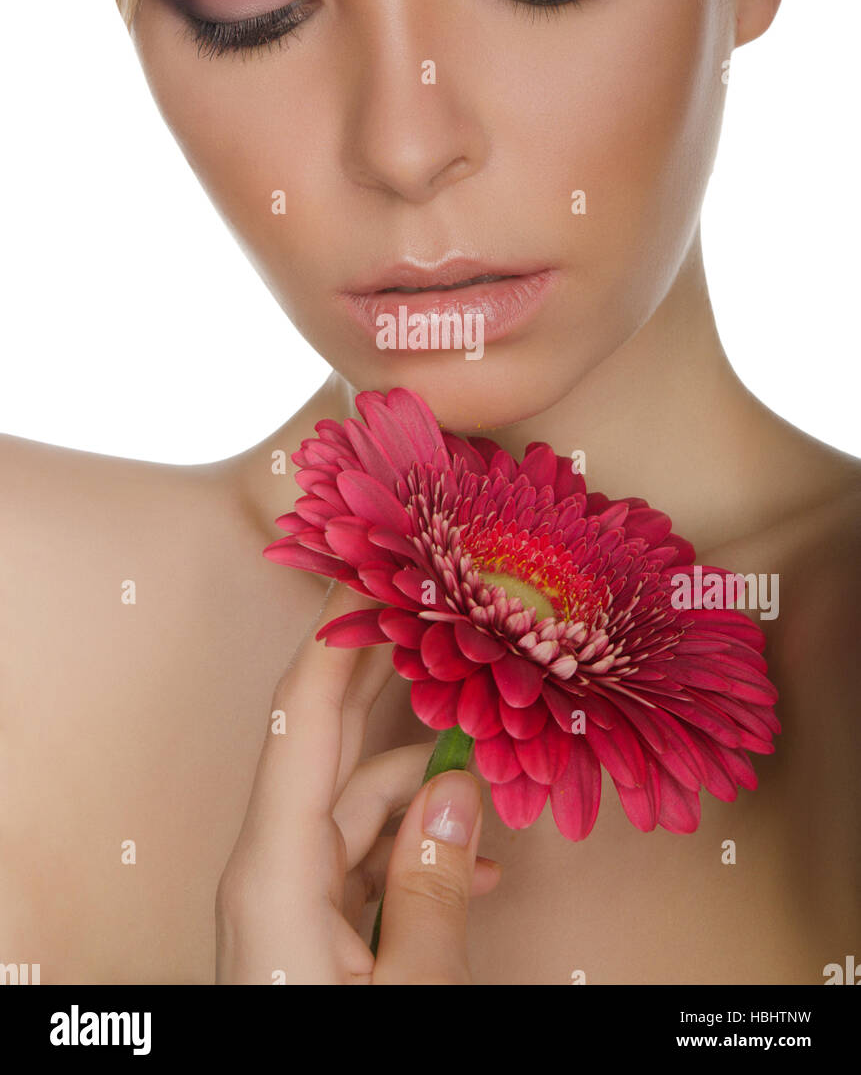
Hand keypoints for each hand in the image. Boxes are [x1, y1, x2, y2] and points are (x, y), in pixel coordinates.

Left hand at [215, 583, 501, 983]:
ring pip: (357, 804)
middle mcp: (271, 872)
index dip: (333, 634)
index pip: (300, 717)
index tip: (366, 567)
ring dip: (425, 785)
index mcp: (276, 873)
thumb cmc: (347, 1073)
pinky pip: (363, 860)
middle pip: (325, 740)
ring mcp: (287, 901)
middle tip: (425, 607)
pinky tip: (478, 870)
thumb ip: (433, 887)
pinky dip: (417, 849)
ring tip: (493, 775)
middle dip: (378, 672)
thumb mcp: (410, 989)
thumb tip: (456, 792)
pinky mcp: (308, 931)